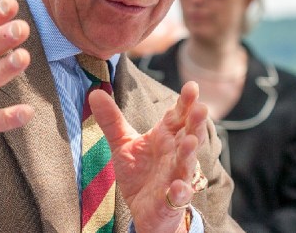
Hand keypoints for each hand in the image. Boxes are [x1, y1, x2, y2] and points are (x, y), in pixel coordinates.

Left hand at [90, 81, 207, 232]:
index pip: (178, 117)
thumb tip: (95, 91)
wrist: (143, 210)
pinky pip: (178, 196)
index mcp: (166, 137)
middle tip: (200, 108)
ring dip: (189, 154)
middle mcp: (175, 155)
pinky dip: (180, 192)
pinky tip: (178, 187)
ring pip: (186, 164)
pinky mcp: (171, 201)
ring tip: (190, 141)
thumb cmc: (139, 172)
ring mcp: (176, 177)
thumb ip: (111, 119)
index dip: (185, 103)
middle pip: (189, 136)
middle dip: (195, 123)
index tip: (191, 86)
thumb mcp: (122, 143)